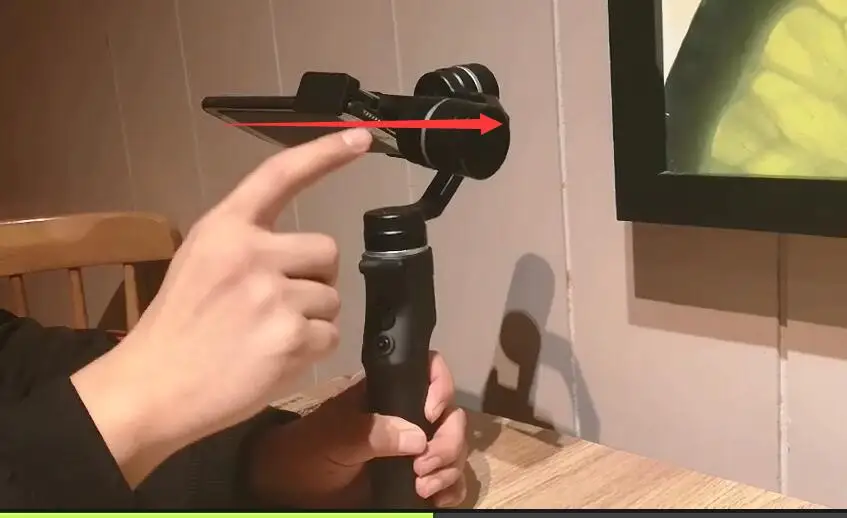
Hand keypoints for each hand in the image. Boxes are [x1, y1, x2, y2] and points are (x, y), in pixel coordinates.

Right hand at [70, 128, 373, 486]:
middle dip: (315, 276)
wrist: (154, 388)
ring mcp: (273, 296)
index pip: (281, 175)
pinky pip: (332, 335)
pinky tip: (276, 356)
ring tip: (269, 334)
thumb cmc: (177, 326)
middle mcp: (252, 253)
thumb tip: (303, 252)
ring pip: (332, 297)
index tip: (361, 139)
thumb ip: (246, 243)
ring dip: (312, 316)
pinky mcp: (292, 338)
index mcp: (225, 228)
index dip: (325, 154)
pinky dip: (313, 349)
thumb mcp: (199, 261)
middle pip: (327, 250)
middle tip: (280, 302)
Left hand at [250, 352, 468, 507]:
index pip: (429, 373)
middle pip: (451, 417)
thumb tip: (418, 438)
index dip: (440, 386)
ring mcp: (415, 451)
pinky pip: (452, 481)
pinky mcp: (417, 482)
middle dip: (447, 441)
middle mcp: (408, 419)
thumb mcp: (333, 436)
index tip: (430, 412)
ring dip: (449, 467)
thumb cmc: (306, 452)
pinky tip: (435, 498)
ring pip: (455, 449)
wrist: (291, 492)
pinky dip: (452, 489)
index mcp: (388, 395)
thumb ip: (372, 432)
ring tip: (422, 486)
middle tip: (423, 466)